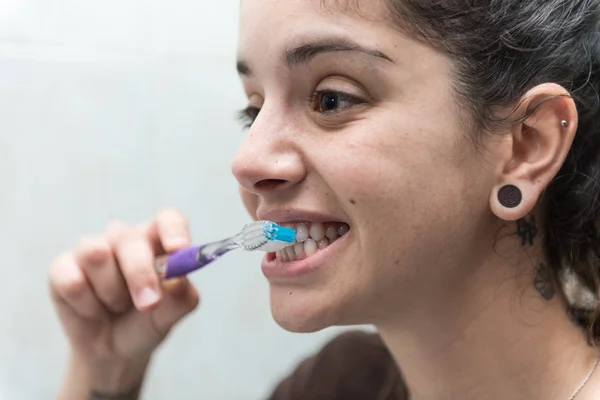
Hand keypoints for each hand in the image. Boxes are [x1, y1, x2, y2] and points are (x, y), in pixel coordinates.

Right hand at [49, 209, 199, 391]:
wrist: (114, 353)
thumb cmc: (147, 322)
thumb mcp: (170, 315)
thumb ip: (181, 296)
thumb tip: (179, 279)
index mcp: (157, 240)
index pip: (168, 219)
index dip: (173, 229)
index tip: (178, 250)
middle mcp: (125, 238)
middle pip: (128, 237)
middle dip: (139, 273)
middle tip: (149, 304)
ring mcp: (91, 248)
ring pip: (96, 254)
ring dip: (111, 291)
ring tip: (118, 306)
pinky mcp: (63, 267)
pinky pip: (72, 280)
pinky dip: (87, 305)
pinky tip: (93, 311)